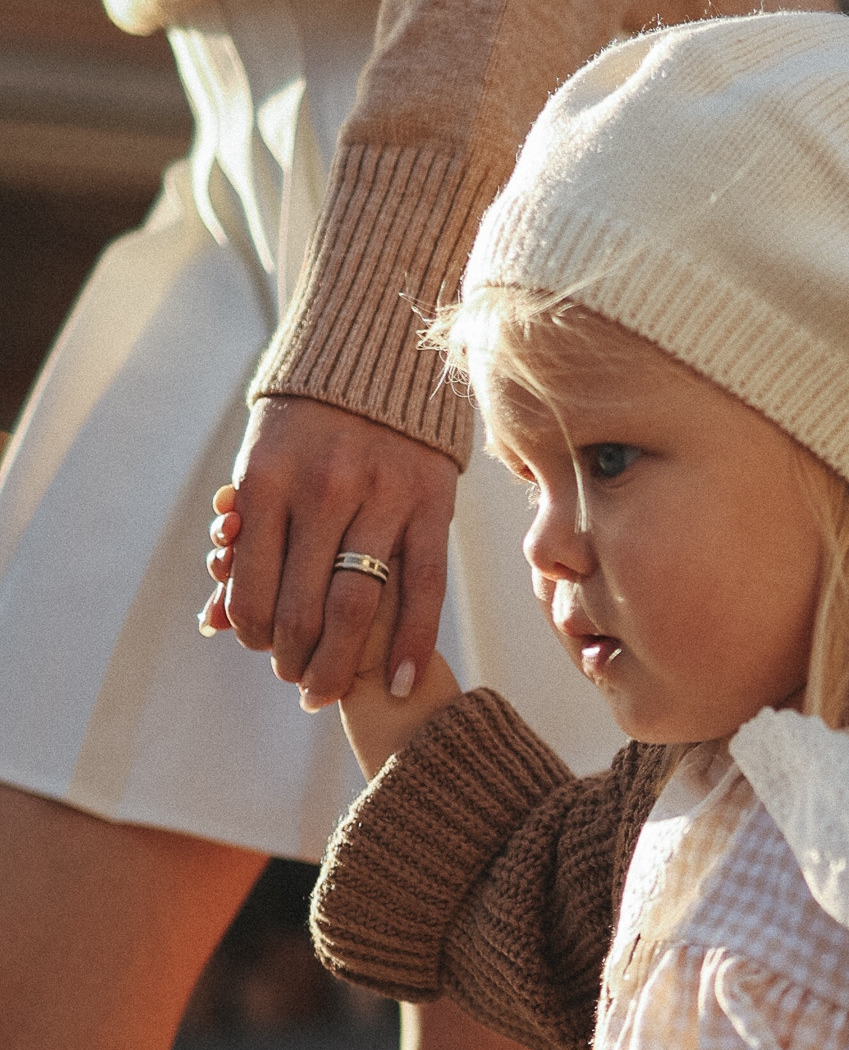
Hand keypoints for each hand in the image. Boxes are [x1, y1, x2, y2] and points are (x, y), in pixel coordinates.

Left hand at [216, 397, 456, 707]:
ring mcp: (382, 498)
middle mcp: (322, 489)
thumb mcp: (260, 469)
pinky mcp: (432, 506)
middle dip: (295, 660)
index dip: (252, 632)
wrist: (377, 360)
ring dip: (341, 664)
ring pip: (358, 606)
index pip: (252, 586)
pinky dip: (410, 644)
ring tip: (331, 688)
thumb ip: (243, 543)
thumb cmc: (305, 429)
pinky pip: (424, 588)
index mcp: (267, 479)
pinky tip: (397, 682)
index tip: (260, 649)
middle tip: (297, 681)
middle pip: (303, 608)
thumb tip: (215, 621)